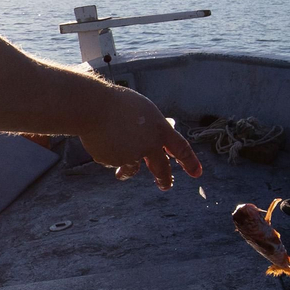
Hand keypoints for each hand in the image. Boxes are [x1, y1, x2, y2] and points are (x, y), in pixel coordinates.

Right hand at [78, 86, 202, 188]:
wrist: (92, 108)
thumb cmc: (116, 103)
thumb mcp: (142, 111)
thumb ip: (151, 127)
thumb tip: (156, 142)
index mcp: (160, 129)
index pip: (181, 148)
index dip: (190, 161)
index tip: (197, 173)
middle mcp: (149, 146)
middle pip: (161, 169)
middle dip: (164, 179)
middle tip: (165, 185)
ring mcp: (131, 156)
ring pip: (132, 168)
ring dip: (127, 173)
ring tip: (121, 175)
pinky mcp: (113, 161)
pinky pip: (112, 160)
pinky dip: (108, 153)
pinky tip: (99, 140)